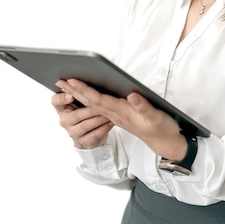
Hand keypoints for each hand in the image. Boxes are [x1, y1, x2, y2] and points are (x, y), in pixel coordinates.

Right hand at [51, 87, 113, 149]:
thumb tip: (82, 77)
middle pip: (75, 115)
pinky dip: (103, 128)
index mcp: (62, 107)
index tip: (71, 95)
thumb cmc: (85, 112)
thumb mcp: (80, 100)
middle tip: (101, 104)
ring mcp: (73, 132)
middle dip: (90, 110)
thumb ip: (79, 91)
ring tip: (109, 113)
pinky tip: (110, 123)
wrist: (89, 133)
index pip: (56, 101)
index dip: (62, 98)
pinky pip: (93, 135)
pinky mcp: (82, 141)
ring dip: (98, 119)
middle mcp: (64, 120)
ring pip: (85, 125)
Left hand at [55, 78, 187, 159]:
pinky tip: (85, 96)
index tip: (72, 81)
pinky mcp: (120, 116)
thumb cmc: (161, 129)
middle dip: (75, 91)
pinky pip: (100, 107)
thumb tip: (132, 95)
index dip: (85, 90)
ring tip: (67, 86)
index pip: (98, 100)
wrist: (164, 142)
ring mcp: (116, 116)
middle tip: (59, 81)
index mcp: (122, 113)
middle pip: (91, 102)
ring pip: (93, 104)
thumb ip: (144, 107)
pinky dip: (90, 100)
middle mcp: (116, 115)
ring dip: (79, 95)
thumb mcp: (156, 117)